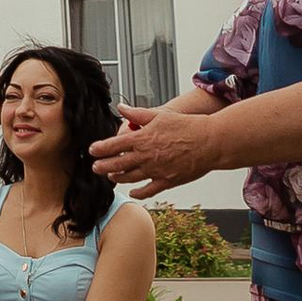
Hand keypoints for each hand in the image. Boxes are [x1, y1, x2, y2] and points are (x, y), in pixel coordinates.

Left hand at [92, 105, 211, 199]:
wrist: (209, 142)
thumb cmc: (187, 126)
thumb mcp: (159, 115)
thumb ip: (137, 113)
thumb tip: (122, 108)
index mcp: (142, 139)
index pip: (114, 145)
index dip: (101, 149)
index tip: (92, 151)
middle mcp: (146, 156)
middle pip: (118, 164)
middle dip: (103, 166)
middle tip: (94, 167)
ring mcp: (156, 170)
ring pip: (130, 177)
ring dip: (118, 178)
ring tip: (110, 177)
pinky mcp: (167, 181)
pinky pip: (149, 190)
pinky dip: (139, 193)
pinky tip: (133, 193)